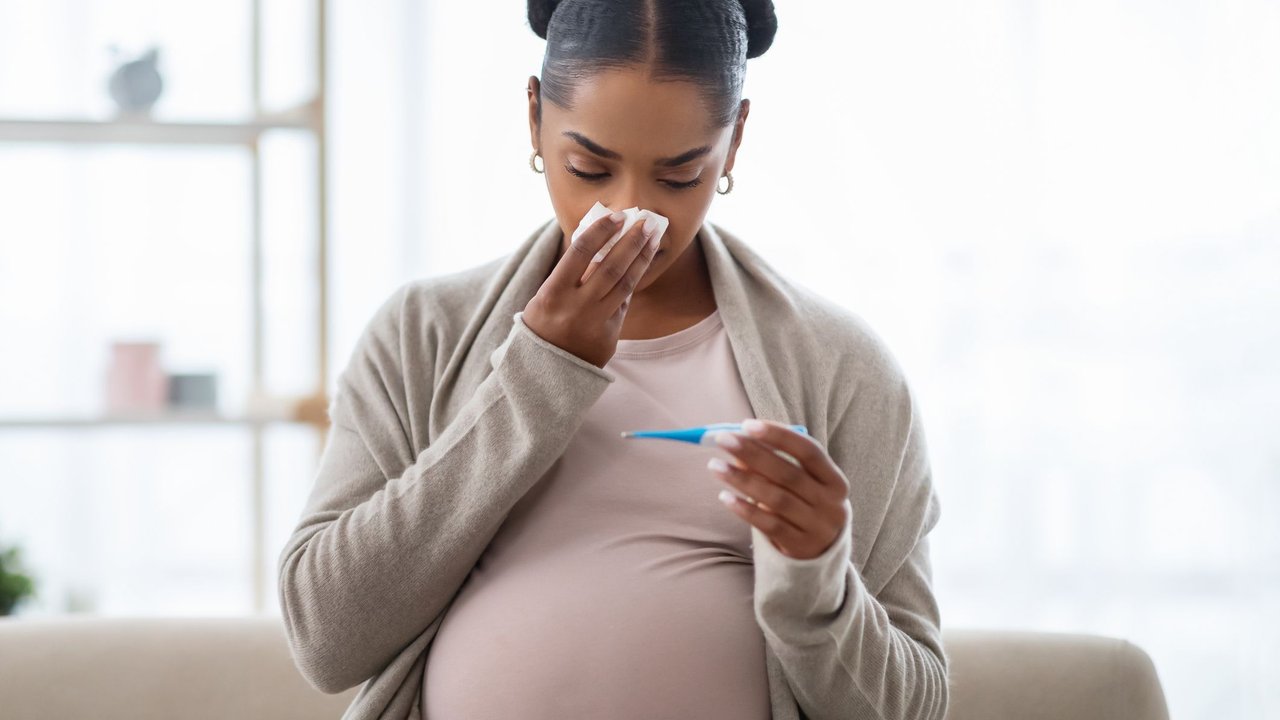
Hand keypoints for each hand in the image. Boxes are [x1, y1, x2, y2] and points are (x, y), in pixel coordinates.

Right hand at [522, 211, 659, 367]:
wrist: (545, 370)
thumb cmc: (543, 324)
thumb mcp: (546, 296)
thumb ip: (570, 273)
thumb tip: (601, 240)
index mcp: (553, 293)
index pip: (581, 252)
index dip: (601, 231)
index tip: (618, 215)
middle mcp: (576, 307)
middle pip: (611, 266)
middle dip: (631, 241)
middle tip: (646, 222)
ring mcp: (595, 323)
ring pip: (625, 284)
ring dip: (641, 258)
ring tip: (652, 239)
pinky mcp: (609, 337)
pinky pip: (623, 304)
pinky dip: (631, 283)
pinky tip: (640, 265)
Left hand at [707, 419, 851, 559]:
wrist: (822, 551)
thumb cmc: (805, 504)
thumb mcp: (801, 483)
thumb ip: (775, 462)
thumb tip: (740, 440)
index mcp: (834, 480)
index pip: (809, 451)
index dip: (779, 436)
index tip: (747, 425)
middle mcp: (830, 504)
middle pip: (788, 474)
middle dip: (753, 454)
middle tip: (723, 439)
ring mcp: (817, 527)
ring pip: (776, 499)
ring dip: (743, 480)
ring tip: (715, 465)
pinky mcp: (799, 546)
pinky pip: (769, 526)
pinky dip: (746, 510)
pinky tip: (725, 497)